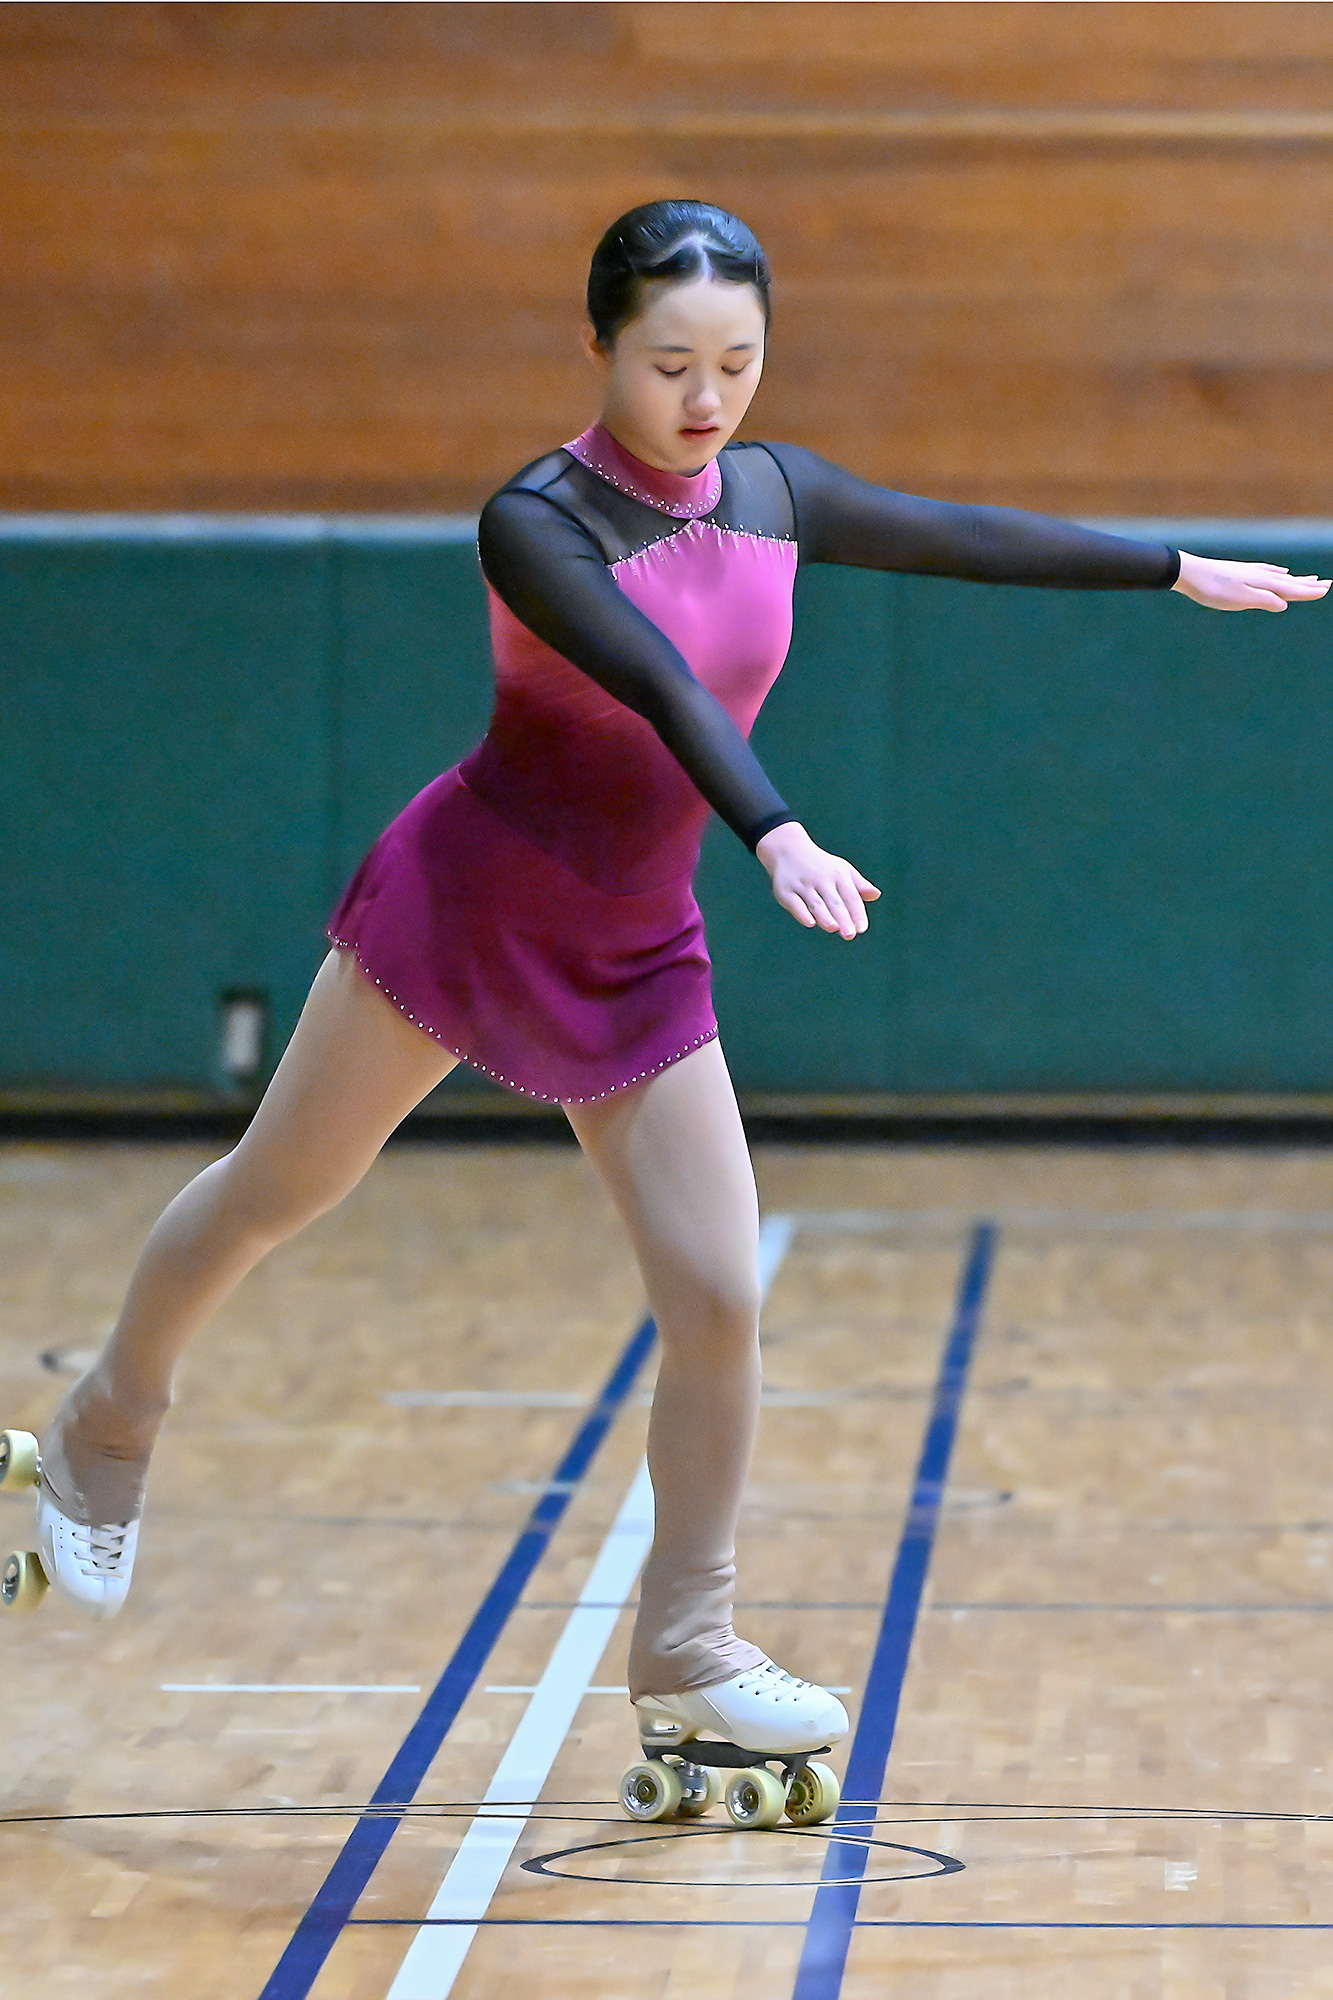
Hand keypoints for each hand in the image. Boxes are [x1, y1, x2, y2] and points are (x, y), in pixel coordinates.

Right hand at [754, 821, 880, 938]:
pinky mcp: (785, 890)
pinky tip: (810, 923)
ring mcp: (802, 884)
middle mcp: (821, 879)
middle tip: (850, 934)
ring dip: (825, 916)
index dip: (857, 913)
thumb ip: (859, 885)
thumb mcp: (842, 870)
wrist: (789, 849)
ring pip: (816, 903)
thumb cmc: (821, 865)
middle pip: (835, 902)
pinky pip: (795, 903)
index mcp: (838, 875)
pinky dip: (802, 913)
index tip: (862, 928)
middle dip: (843, 918)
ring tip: (834, 928)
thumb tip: (876, 895)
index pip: (851, 896)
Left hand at [1173, 551, 1329, 611]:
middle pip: (1290, 581)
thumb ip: (1263, 600)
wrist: (1190, 572)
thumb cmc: (1213, 589)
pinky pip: (1269, 572)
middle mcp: (1261, 575)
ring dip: (1298, 579)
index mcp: (1263, 583)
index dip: (1309, 591)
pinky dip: (1280, 574)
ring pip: (1281, 576)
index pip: (1292, 589)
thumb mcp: (1239, 599)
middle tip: (1328, 583)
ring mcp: (1252, 571)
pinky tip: (1281, 572)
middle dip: (1309, 584)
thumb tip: (1284, 603)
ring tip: (1311, 579)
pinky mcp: (1242, 571)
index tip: (1326, 589)